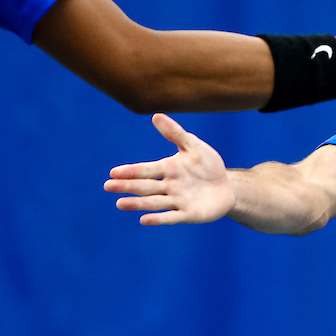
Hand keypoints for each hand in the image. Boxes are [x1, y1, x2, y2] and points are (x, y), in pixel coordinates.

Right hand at [104, 114, 235, 225]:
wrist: (227, 187)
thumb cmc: (209, 165)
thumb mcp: (194, 146)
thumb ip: (176, 133)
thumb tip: (156, 116)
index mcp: (168, 168)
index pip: (146, 170)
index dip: (130, 171)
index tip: (114, 172)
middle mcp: (169, 186)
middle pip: (145, 186)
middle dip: (127, 186)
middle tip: (108, 186)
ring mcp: (177, 201)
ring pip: (153, 202)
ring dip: (137, 203)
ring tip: (120, 204)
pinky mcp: (187, 214)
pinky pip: (171, 217)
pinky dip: (158, 219)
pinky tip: (144, 220)